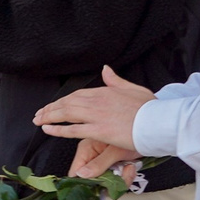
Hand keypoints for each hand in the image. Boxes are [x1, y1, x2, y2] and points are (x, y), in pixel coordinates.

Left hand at [35, 66, 154, 172]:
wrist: (160, 121)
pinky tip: (47, 129)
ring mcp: (97, 116)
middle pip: (67, 103)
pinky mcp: (99, 130)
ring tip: (38, 120)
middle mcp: (98, 101)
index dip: (62, 101)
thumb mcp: (134, 88)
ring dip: (49, 116)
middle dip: (51, 108)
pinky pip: (73, 129)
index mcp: (105, 91)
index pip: (77, 95)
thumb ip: (116, 80)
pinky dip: (57, 129)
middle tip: (39, 114)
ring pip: (66, 114)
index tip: (53, 105)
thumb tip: (105, 68)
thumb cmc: (151, 108)